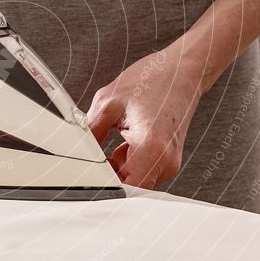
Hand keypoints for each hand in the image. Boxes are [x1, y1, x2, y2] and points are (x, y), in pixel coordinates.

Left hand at [86, 45, 203, 188]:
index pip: (126, 190)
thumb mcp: (109, 102)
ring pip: (134, 179)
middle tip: (94, 155)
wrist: (183, 70)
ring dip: (117, 167)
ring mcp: (168, 162)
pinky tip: (124, 139)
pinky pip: (141, 170)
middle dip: (108, 174)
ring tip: (116, 137)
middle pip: (129, 187)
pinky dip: (127, 161)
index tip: (88, 177)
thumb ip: (90, 132)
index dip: (103, 187)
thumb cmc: (154, 80)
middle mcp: (165, 161)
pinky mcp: (167, 159)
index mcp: (152, 148)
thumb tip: (76, 150)